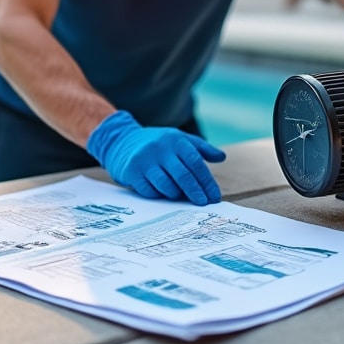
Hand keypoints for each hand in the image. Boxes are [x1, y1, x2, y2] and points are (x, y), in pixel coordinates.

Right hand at [86, 110, 226, 204]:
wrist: (121, 140)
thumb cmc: (157, 143)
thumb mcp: (179, 139)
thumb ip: (201, 148)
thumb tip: (222, 157)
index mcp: (176, 140)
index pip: (196, 163)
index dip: (207, 182)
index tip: (214, 197)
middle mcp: (161, 148)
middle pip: (183, 175)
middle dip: (195, 192)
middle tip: (203, 204)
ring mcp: (145, 159)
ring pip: (166, 186)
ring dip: (176, 195)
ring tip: (179, 197)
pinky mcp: (132, 171)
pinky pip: (150, 191)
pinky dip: (158, 195)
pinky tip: (161, 194)